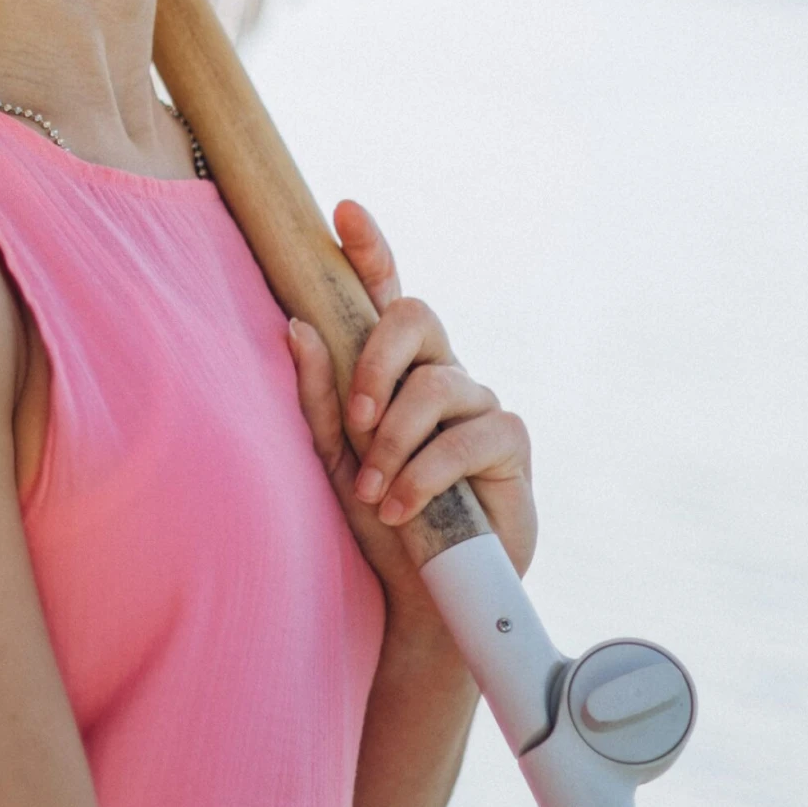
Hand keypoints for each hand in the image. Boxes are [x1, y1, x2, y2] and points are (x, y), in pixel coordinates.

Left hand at [286, 201, 535, 590]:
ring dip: (394, 441)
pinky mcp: (510, 440)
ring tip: (375, 490)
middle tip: (356, 419)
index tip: (344, 212)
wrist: (418, 595)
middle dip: (376, 361)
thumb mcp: (332, 457)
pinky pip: (467, 435)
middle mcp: (440, 373)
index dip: (371, 249)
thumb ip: (317, 394)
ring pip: (436, 383)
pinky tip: (404, 507)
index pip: (386, 294)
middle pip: (415, 315)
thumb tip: (297, 325)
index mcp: (395, 368)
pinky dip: (424, 473)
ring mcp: (479, 402)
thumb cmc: (375, 519)